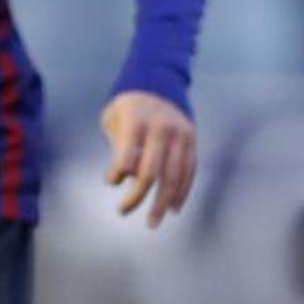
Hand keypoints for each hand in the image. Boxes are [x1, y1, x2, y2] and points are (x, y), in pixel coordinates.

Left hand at [100, 91, 197, 227]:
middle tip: (124, 211)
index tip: (112, 181)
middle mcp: (161, 128)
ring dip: (163, 202)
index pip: (127, 154)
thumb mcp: (114, 118)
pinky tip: (173, 207)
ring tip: (153, 222)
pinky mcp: (191, 140)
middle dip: (138, 196)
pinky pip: (189, 170)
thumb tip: (127, 178)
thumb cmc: (128, 106)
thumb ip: (119, 146)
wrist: (159, 81)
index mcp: (137, 120)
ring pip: (174, 175)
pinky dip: (181, 191)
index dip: (118, 173)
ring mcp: (180, 134)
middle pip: (152, 170)